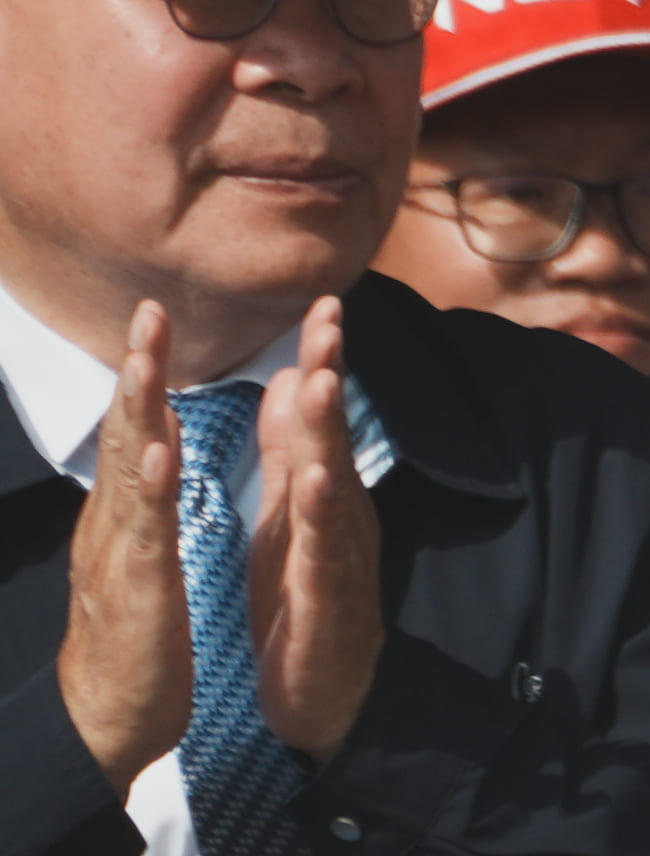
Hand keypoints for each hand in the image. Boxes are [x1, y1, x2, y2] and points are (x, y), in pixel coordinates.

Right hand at [58, 301, 189, 797]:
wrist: (107, 719)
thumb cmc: (132, 634)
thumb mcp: (140, 553)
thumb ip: (146, 499)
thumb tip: (149, 443)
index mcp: (123, 515)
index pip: (134, 431)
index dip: (142, 374)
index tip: (154, 315)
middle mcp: (112, 525)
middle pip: (122, 436)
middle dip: (135, 373)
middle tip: (146, 312)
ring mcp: (119, 555)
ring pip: (126, 473)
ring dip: (137, 415)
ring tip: (146, 361)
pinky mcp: (137, 592)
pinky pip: (144, 536)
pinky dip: (149, 493)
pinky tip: (160, 456)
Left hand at [248, 296, 384, 757]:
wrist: (329, 697)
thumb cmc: (306, 604)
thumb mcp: (287, 519)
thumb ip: (288, 453)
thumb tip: (286, 381)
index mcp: (324, 492)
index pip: (321, 417)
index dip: (322, 361)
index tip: (321, 303)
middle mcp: (341, 512)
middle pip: (334, 434)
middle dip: (332, 372)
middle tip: (329, 315)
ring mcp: (341, 553)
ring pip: (336, 482)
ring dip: (330, 431)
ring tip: (324, 380)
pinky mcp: (330, 598)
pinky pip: (326, 551)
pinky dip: (323, 514)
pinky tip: (317, 482)